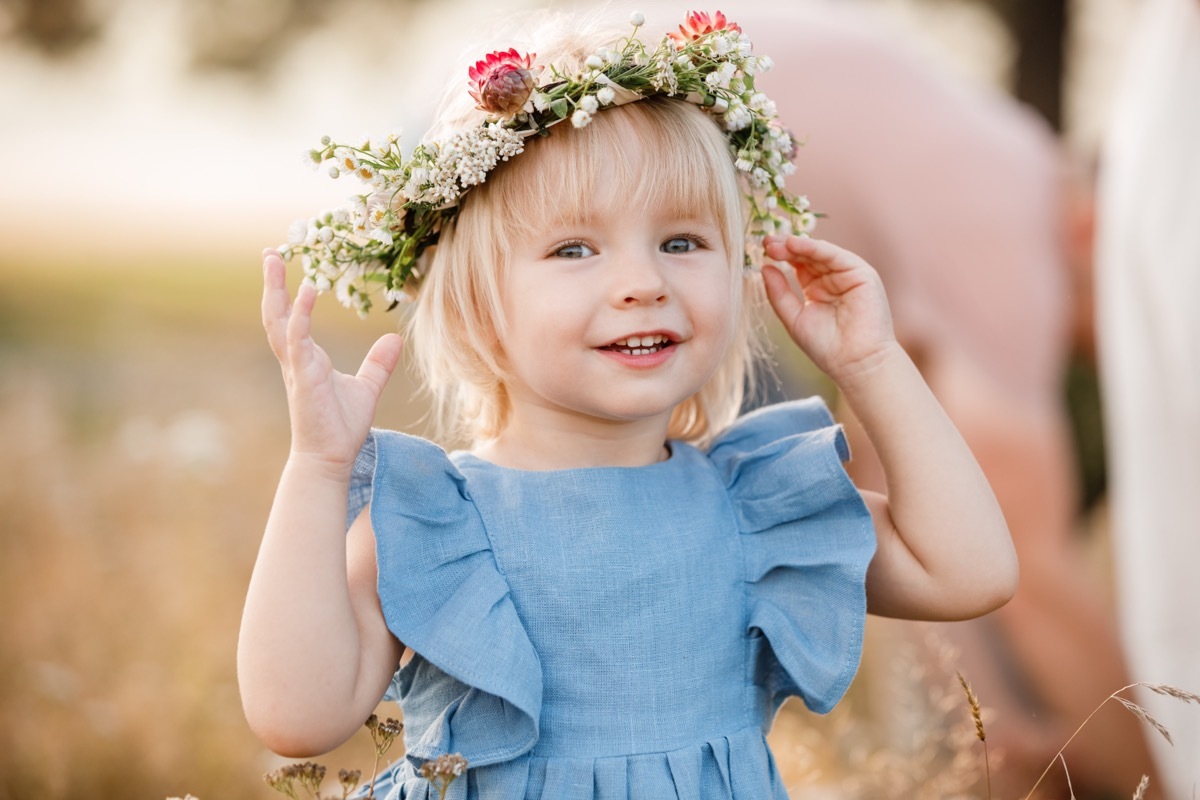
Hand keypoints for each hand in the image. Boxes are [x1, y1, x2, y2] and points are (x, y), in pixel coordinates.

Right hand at [261, 249, 402, 473]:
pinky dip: (300, 315)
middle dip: (271, 283)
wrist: (331, 458)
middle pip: (276, 313)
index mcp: (306, 358)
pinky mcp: (303, 378)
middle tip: (270, 252)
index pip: (290, 318)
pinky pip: (298, 340)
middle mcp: (296, 359)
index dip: (285, 293)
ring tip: (276, 261)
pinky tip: (306, 292)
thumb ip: (378, 363)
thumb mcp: (366, 388)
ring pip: (278, 322)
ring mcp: (297, 367)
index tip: (285, 266)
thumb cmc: (341, 427)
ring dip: (276, 291)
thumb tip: (394, 340)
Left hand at [761, 236, 897, 385]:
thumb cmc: (826, 347)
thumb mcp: (794, 318)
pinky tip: (796, 244)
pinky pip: (836, 256)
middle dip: (785, 247)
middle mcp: (833, 279)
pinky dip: (816, 248)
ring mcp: (848, 275)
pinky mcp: (862, 274)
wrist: (855, 363)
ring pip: (820, 253)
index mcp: (817, 289)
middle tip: (764, 241)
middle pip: (807, 255)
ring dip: (797, 245)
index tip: (760, 250)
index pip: (797, 265)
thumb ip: (779, 293)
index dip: (780, 256)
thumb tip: (764, 268)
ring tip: (776, 243)